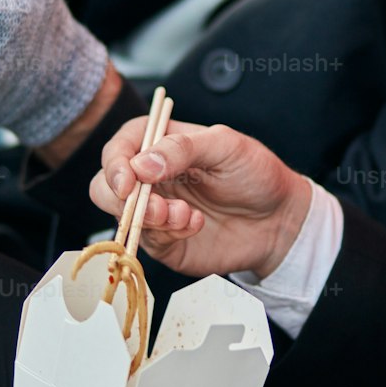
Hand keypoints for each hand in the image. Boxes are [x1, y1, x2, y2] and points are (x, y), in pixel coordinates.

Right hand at [90, 117, 311, 279]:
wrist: (280, 220)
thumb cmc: (255, 174)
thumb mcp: (226, 145)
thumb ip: (183, 148)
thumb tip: (141, 165)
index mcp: (161, 144)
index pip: (119, 148)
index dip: (115, 163)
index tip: (128, 181)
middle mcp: (151, 178)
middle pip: (105, 185)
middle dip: (120, 197)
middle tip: (152, 204)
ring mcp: (155, 211)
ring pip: (122, 216)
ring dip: (149, 218)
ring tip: (184, 215)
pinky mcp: (165, 242)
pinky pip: (149, 242)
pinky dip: (169, 233)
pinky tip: (195, 223)